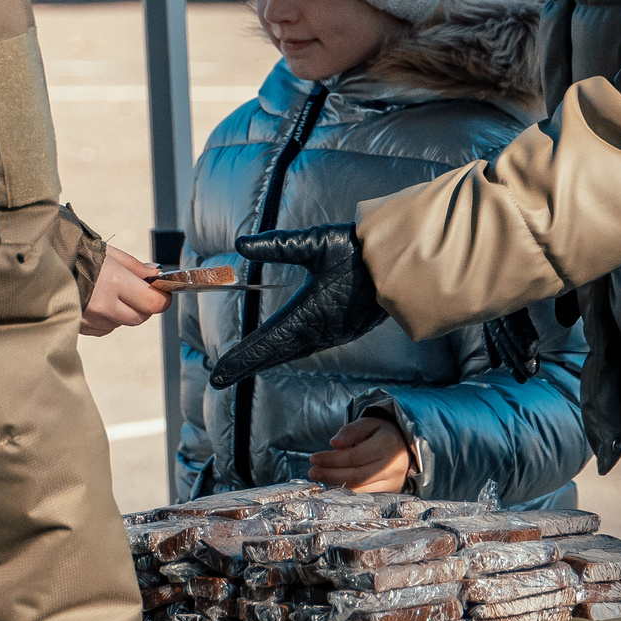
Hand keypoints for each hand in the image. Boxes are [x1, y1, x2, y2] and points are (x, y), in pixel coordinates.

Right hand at [79, 245, 169, 337]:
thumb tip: (157, 276)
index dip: (162, 299)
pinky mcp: (79, 327)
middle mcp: (103, 306)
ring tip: (109, 292)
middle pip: (139, 318)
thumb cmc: (77, 252)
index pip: (152, 303)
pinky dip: (106, 319)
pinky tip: (96, 302)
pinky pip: (103, 328)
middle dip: (143, 306)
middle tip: (138, 291)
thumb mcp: (110, 254)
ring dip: (122, 312)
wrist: (40, 262)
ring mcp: (90, 319)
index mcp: (114, 283)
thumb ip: (136, 268)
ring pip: (120, 324)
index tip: (164, 293)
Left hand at [206, 223, 389, 388]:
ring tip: (244, 366)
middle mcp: (319, 330)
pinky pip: (309, 347)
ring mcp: (334, 334)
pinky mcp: (344, 331)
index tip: (218, 373)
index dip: (241, 358)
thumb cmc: (358, 250)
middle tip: (219, 378)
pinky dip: (289, 352)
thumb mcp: (315, 241)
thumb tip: (241, 243)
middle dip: (246, 365)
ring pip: (293, 352)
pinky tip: (283, 350)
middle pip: (275, 354)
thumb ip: (277, 244)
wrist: (401, 265)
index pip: (266, 341)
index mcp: (308, 313)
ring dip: (267, 360)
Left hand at [309, 418, 411, 491]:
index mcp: (388, 445)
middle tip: (312, 472)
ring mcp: (393, 484)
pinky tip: (334, 485)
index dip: (332, 459)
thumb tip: (334, 444)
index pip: (355, 456)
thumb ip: (351, 431)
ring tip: (320, 478)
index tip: (314, 458)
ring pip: (360, 491)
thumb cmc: (383, 434)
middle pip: (356, 477)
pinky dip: (347, 493)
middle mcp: (393, 468)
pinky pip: (365, 497)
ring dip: (336, 486)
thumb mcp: (369, 423)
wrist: (406, 448)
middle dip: (330, 475)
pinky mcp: (390, 495)